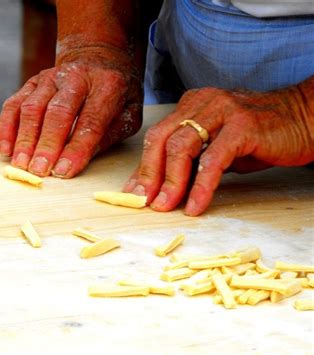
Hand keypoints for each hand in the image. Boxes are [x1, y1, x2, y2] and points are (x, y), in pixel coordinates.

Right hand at [0, 48, 142, 177]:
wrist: (99, 57)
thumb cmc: (115, 95)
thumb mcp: (128, 115)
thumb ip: (106, 136)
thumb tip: (77, 160)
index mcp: (108, 86)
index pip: (90, 121)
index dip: (76, 148)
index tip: (63, 171)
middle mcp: (76, 77)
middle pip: (57, 113)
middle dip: (46, 144)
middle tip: (38, 170)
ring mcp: (51, 77)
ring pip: (32, 108)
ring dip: (25, 139)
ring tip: (21, 164)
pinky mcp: (32, 82)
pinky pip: (14, 104)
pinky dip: (7, 128)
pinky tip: (6, 149)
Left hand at [124, 85, 313, 215]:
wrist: (304, 120)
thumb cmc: (257, 136)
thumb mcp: (216, 148)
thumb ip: (190, 162)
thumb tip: (162, 188)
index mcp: (190, 105)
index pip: (157, 137)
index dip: (143, 167)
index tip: (133, 193)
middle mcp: (201, 103)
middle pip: (161, 139)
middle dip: (149, 174)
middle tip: (143, 202)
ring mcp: (221, 111)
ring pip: (181, 147)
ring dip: (170, 182)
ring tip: (165, 206)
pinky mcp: (242, 126)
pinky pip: (213, 160)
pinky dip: (201, 186)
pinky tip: (195, 205)